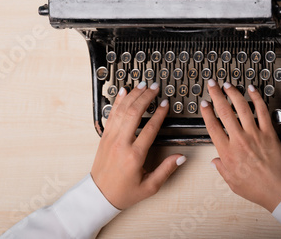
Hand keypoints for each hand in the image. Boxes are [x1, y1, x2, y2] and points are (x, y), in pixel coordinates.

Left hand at [91, 82, 185, 209]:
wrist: (100, 195)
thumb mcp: (150, 186)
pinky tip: (123, 91)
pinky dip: (117, 101)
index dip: (159, 114)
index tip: (165, 104)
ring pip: (122, 111)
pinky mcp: (104, 137)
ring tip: (143, 85)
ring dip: (133, 96)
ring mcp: (110, 138)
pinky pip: (111, 114)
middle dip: (146, 97)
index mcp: (134, 156)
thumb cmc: (124, 192)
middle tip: (155, 87)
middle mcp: (121, 144)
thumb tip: (181, 157)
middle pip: (134, 113)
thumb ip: (166, 170)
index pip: (150, 129)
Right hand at [201, 80, 280, 211]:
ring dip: (233, 93)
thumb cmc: (257, 188)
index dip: (206, 112)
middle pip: (224, 111)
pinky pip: (262, 111)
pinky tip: (252, 90)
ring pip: (242, 107)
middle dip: (216, 95)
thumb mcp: (231, 182)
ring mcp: (255, 134)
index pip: (212, 126)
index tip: (204, 104)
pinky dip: (257, 98)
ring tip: (227, 84)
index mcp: (227, 152)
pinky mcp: (269, 132)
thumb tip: (214, 162)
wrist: (279, 189)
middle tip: (212, 84)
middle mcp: (239, 139)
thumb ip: (221, 168)